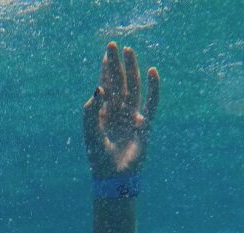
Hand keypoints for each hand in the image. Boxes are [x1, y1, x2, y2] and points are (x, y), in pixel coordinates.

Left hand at [83, 42, 158, 177]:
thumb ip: (91, 111)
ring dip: (132, 70)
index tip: (107, 54)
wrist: (113, 176)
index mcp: (103, 114)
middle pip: (119, 83)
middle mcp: (118, 113)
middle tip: (115, 45)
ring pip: (133, 88)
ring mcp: (132, 117)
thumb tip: (98, 88)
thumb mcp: (90, 132)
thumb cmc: (98, 157)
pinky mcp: (145, 125)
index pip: (105, 87)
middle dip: (117, 65)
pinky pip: (150, 102)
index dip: (106, 70)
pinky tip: (152, 72)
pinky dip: (153, 88)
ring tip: (130, 51)